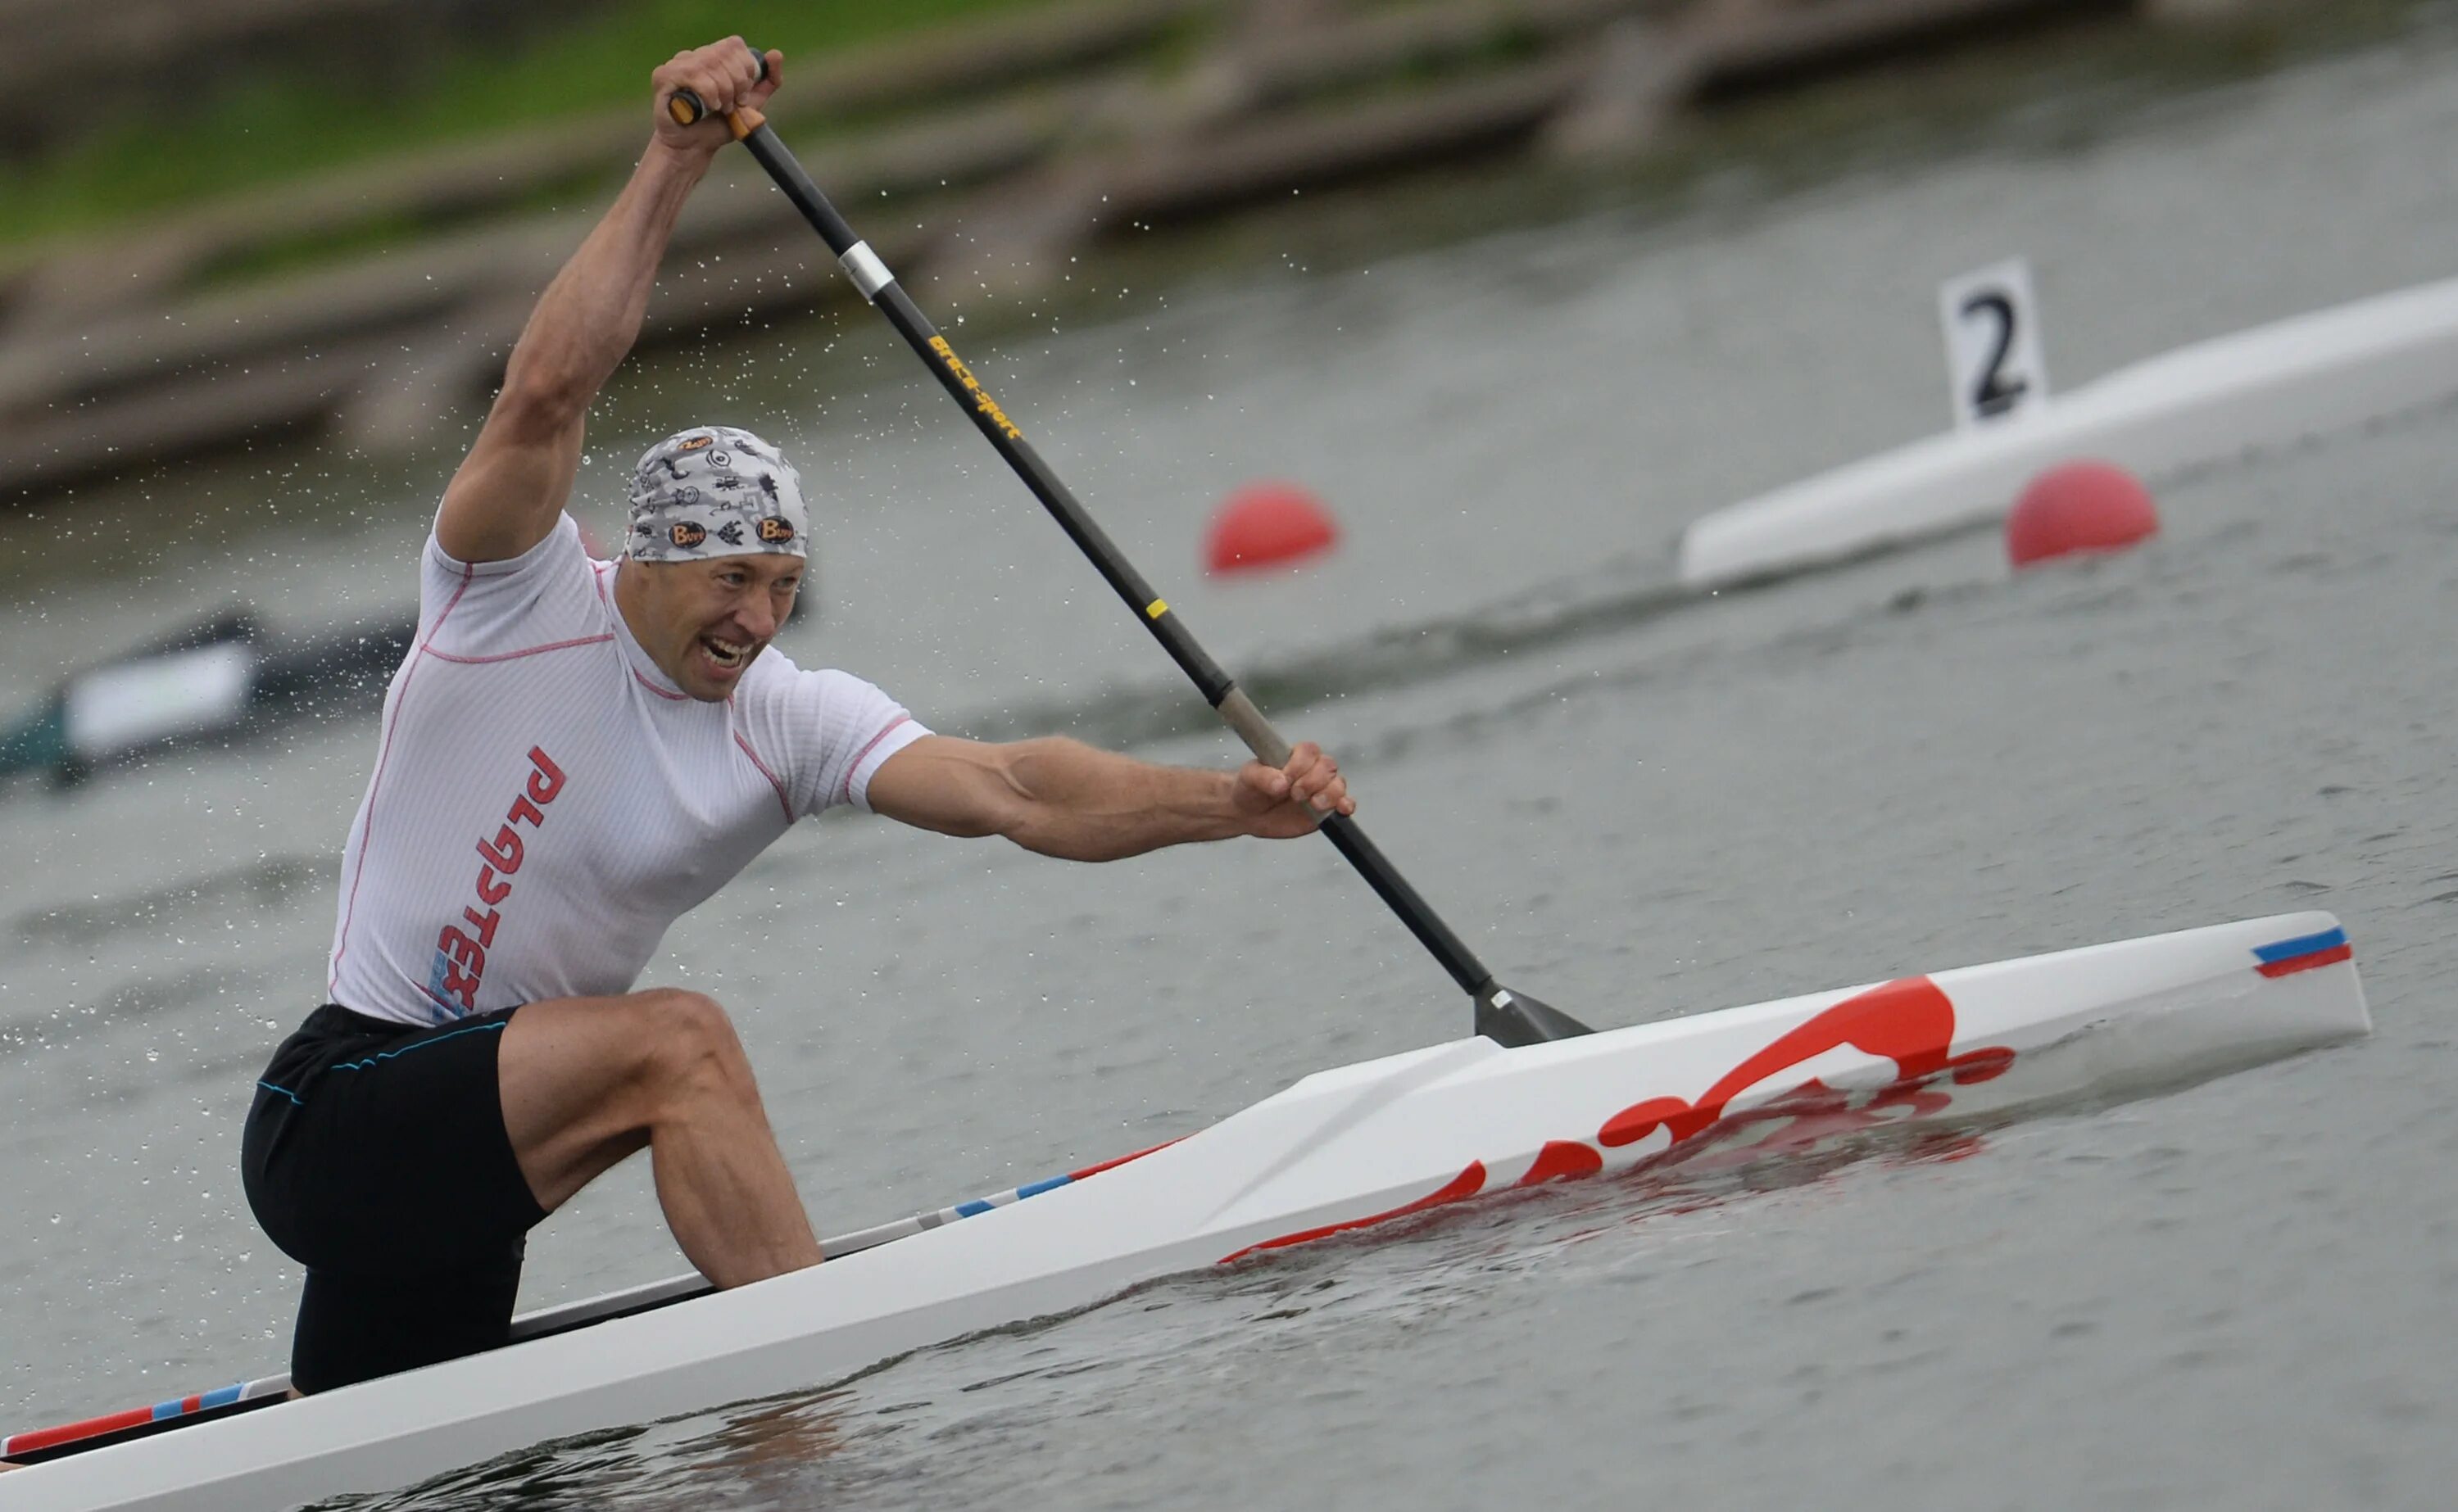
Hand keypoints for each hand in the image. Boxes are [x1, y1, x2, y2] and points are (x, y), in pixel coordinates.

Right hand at [651, 39, 781, 152]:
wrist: (694, 149)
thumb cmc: (718, 127)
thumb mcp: (751, 104)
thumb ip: (767, 81)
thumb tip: (776, 54)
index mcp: (713, 57)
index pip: (735, 45)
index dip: (745, 69)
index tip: (744, 94)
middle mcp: (694, 56)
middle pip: (725, 52)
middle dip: (737, 82)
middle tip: (733, 104)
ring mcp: (677, 63)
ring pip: (711, 62)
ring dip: (723, 91)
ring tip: (720, 108)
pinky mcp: (664, 75)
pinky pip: (694, 74)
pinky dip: (709, 93)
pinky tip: (709, 106)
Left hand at [1235, 742, 1355, 837]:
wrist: (1248, 813)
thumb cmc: (1250, 788)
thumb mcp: (1249, 778)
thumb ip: (1263, 776)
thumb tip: (1280, 782)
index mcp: (1295, 756)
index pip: (1309, 751)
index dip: (1300, 764)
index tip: (1285, 778)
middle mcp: (1312, 770)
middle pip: (1328, 767)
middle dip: (1313, 781)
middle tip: (1295, 794)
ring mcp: (1321, 789)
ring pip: (1338, 784)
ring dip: (1330, 794)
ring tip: (1313, 804)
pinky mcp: (1326, 809)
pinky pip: (1345, 803)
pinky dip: (1346, 805)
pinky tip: (1341, 809)